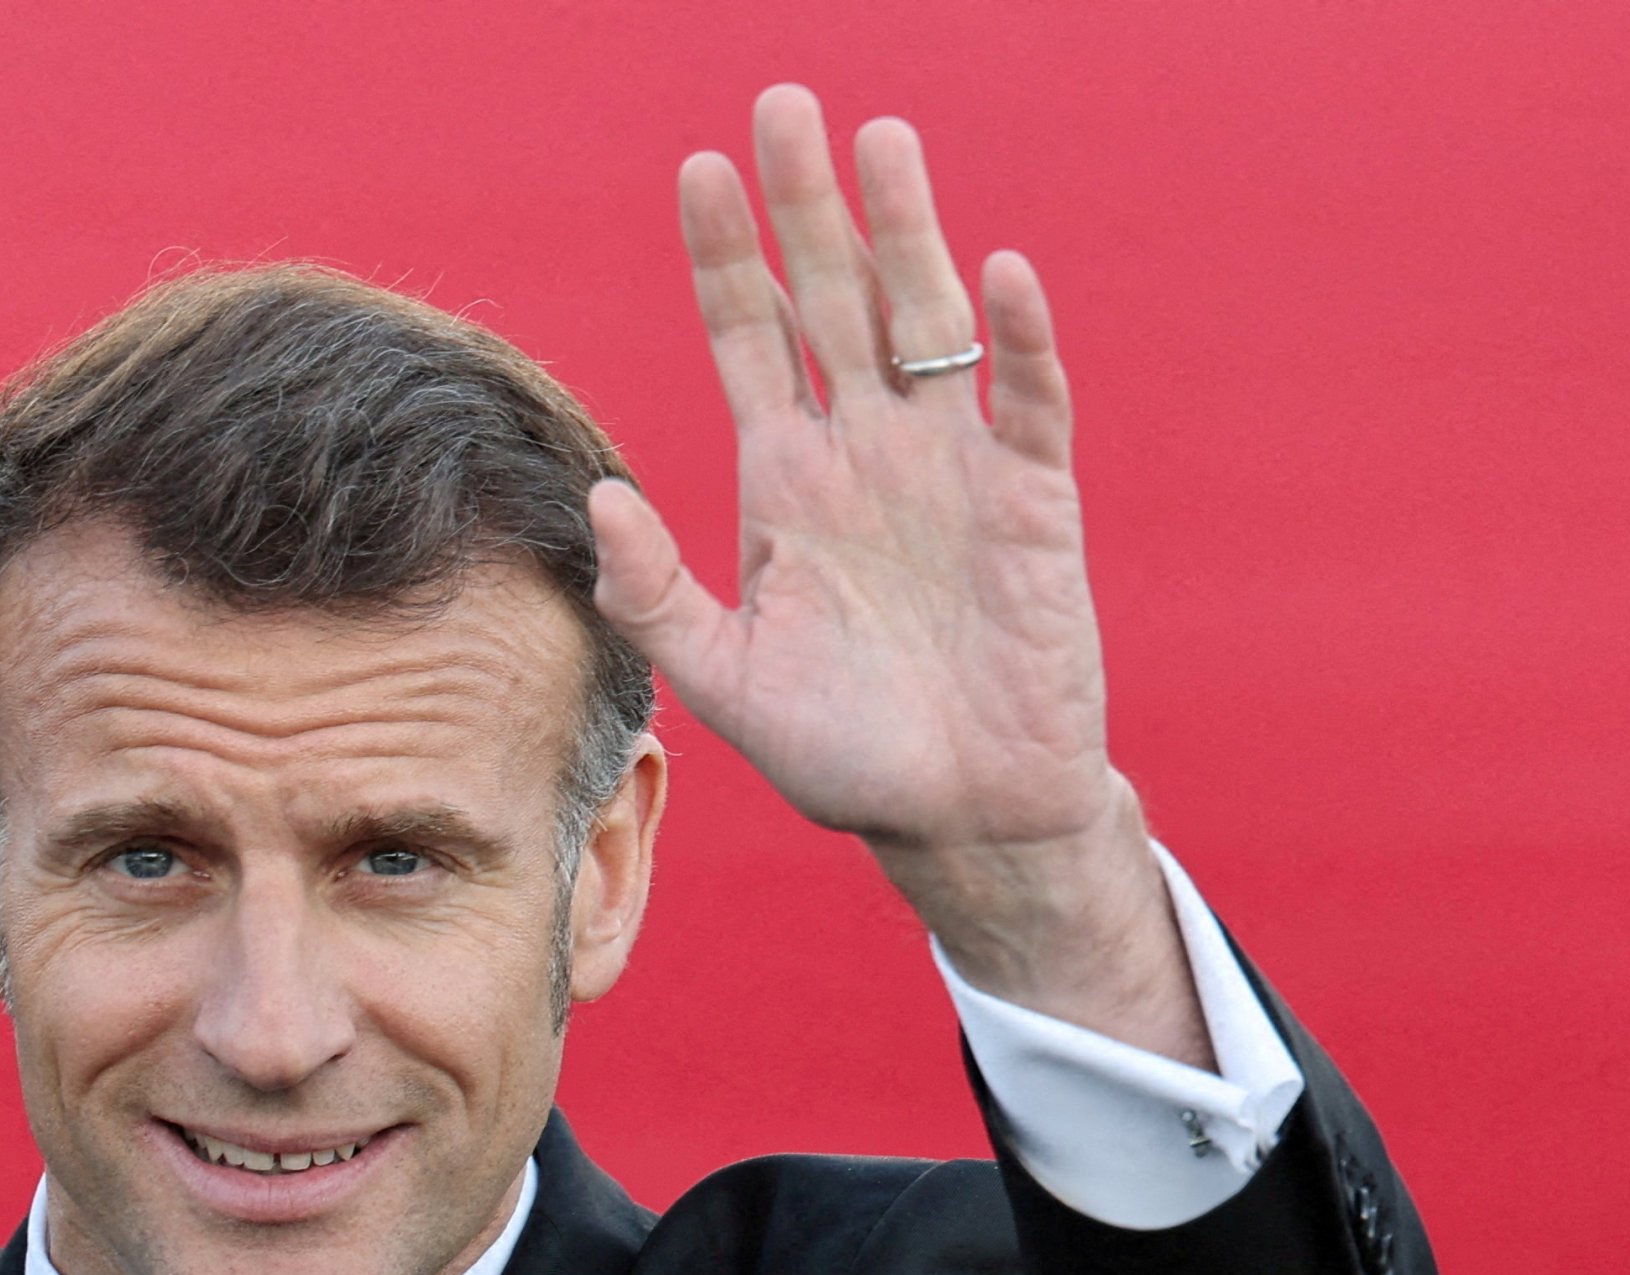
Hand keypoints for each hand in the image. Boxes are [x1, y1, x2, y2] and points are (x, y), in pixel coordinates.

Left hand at [592, 85, 1203, 1063]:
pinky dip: (1018, 342)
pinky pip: (1026, 403)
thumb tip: (596, 498)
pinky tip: (999, 275)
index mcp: (787, 478)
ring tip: (882, 144)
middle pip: (834, 299)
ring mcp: (953, 467)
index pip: (749, 338)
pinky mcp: (1032, 504)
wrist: (961, 813)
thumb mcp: (727, 682)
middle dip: (810, 207)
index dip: (726, 257)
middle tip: (784, 106)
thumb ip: (656, 596)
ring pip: (926, 323)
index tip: (699, 170)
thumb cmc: (844, 752)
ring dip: (907, 236)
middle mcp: (867, 450)